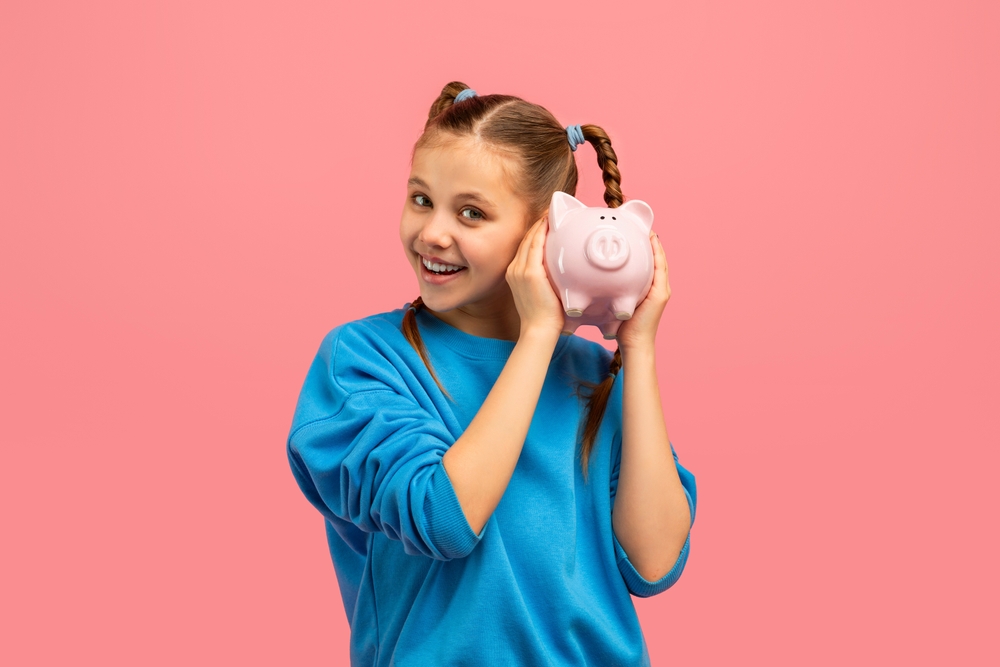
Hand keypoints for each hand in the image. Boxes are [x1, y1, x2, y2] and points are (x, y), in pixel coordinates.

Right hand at [506, 216, 564, 339]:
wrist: (539, 329)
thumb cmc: (544, 316)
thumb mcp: (540, 294)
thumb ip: (544, 279)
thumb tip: (559, 271)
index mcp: (514, 273)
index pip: (524, 247)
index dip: (534, 233)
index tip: (545, 223)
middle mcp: (514, 269)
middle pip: (525, 240)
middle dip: (537, 225)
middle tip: (549, 213)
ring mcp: (520, 270)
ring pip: (529, 240)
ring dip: (540, 225)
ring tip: (550, 214)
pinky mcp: (530, 272)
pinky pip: (535, 246)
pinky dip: (542, 232)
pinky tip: (550, 224)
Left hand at [616, 230, 670, 350]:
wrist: (634, 343)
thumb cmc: (622, 326)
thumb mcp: (616, 302)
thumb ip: (611, 289)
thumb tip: (593, 278)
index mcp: (649, 288)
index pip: (648, 264)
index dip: (645, 249)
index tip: (636, 234)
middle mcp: (658, 287)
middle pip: (657, 259)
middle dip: (651, 243)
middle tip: (643, 227)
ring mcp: (662, 290)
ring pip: (661, 261)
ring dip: (656, 245)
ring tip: (648, 230)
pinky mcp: (661, 293)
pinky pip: (660, 269)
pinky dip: (657, 255)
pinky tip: (652, 242)